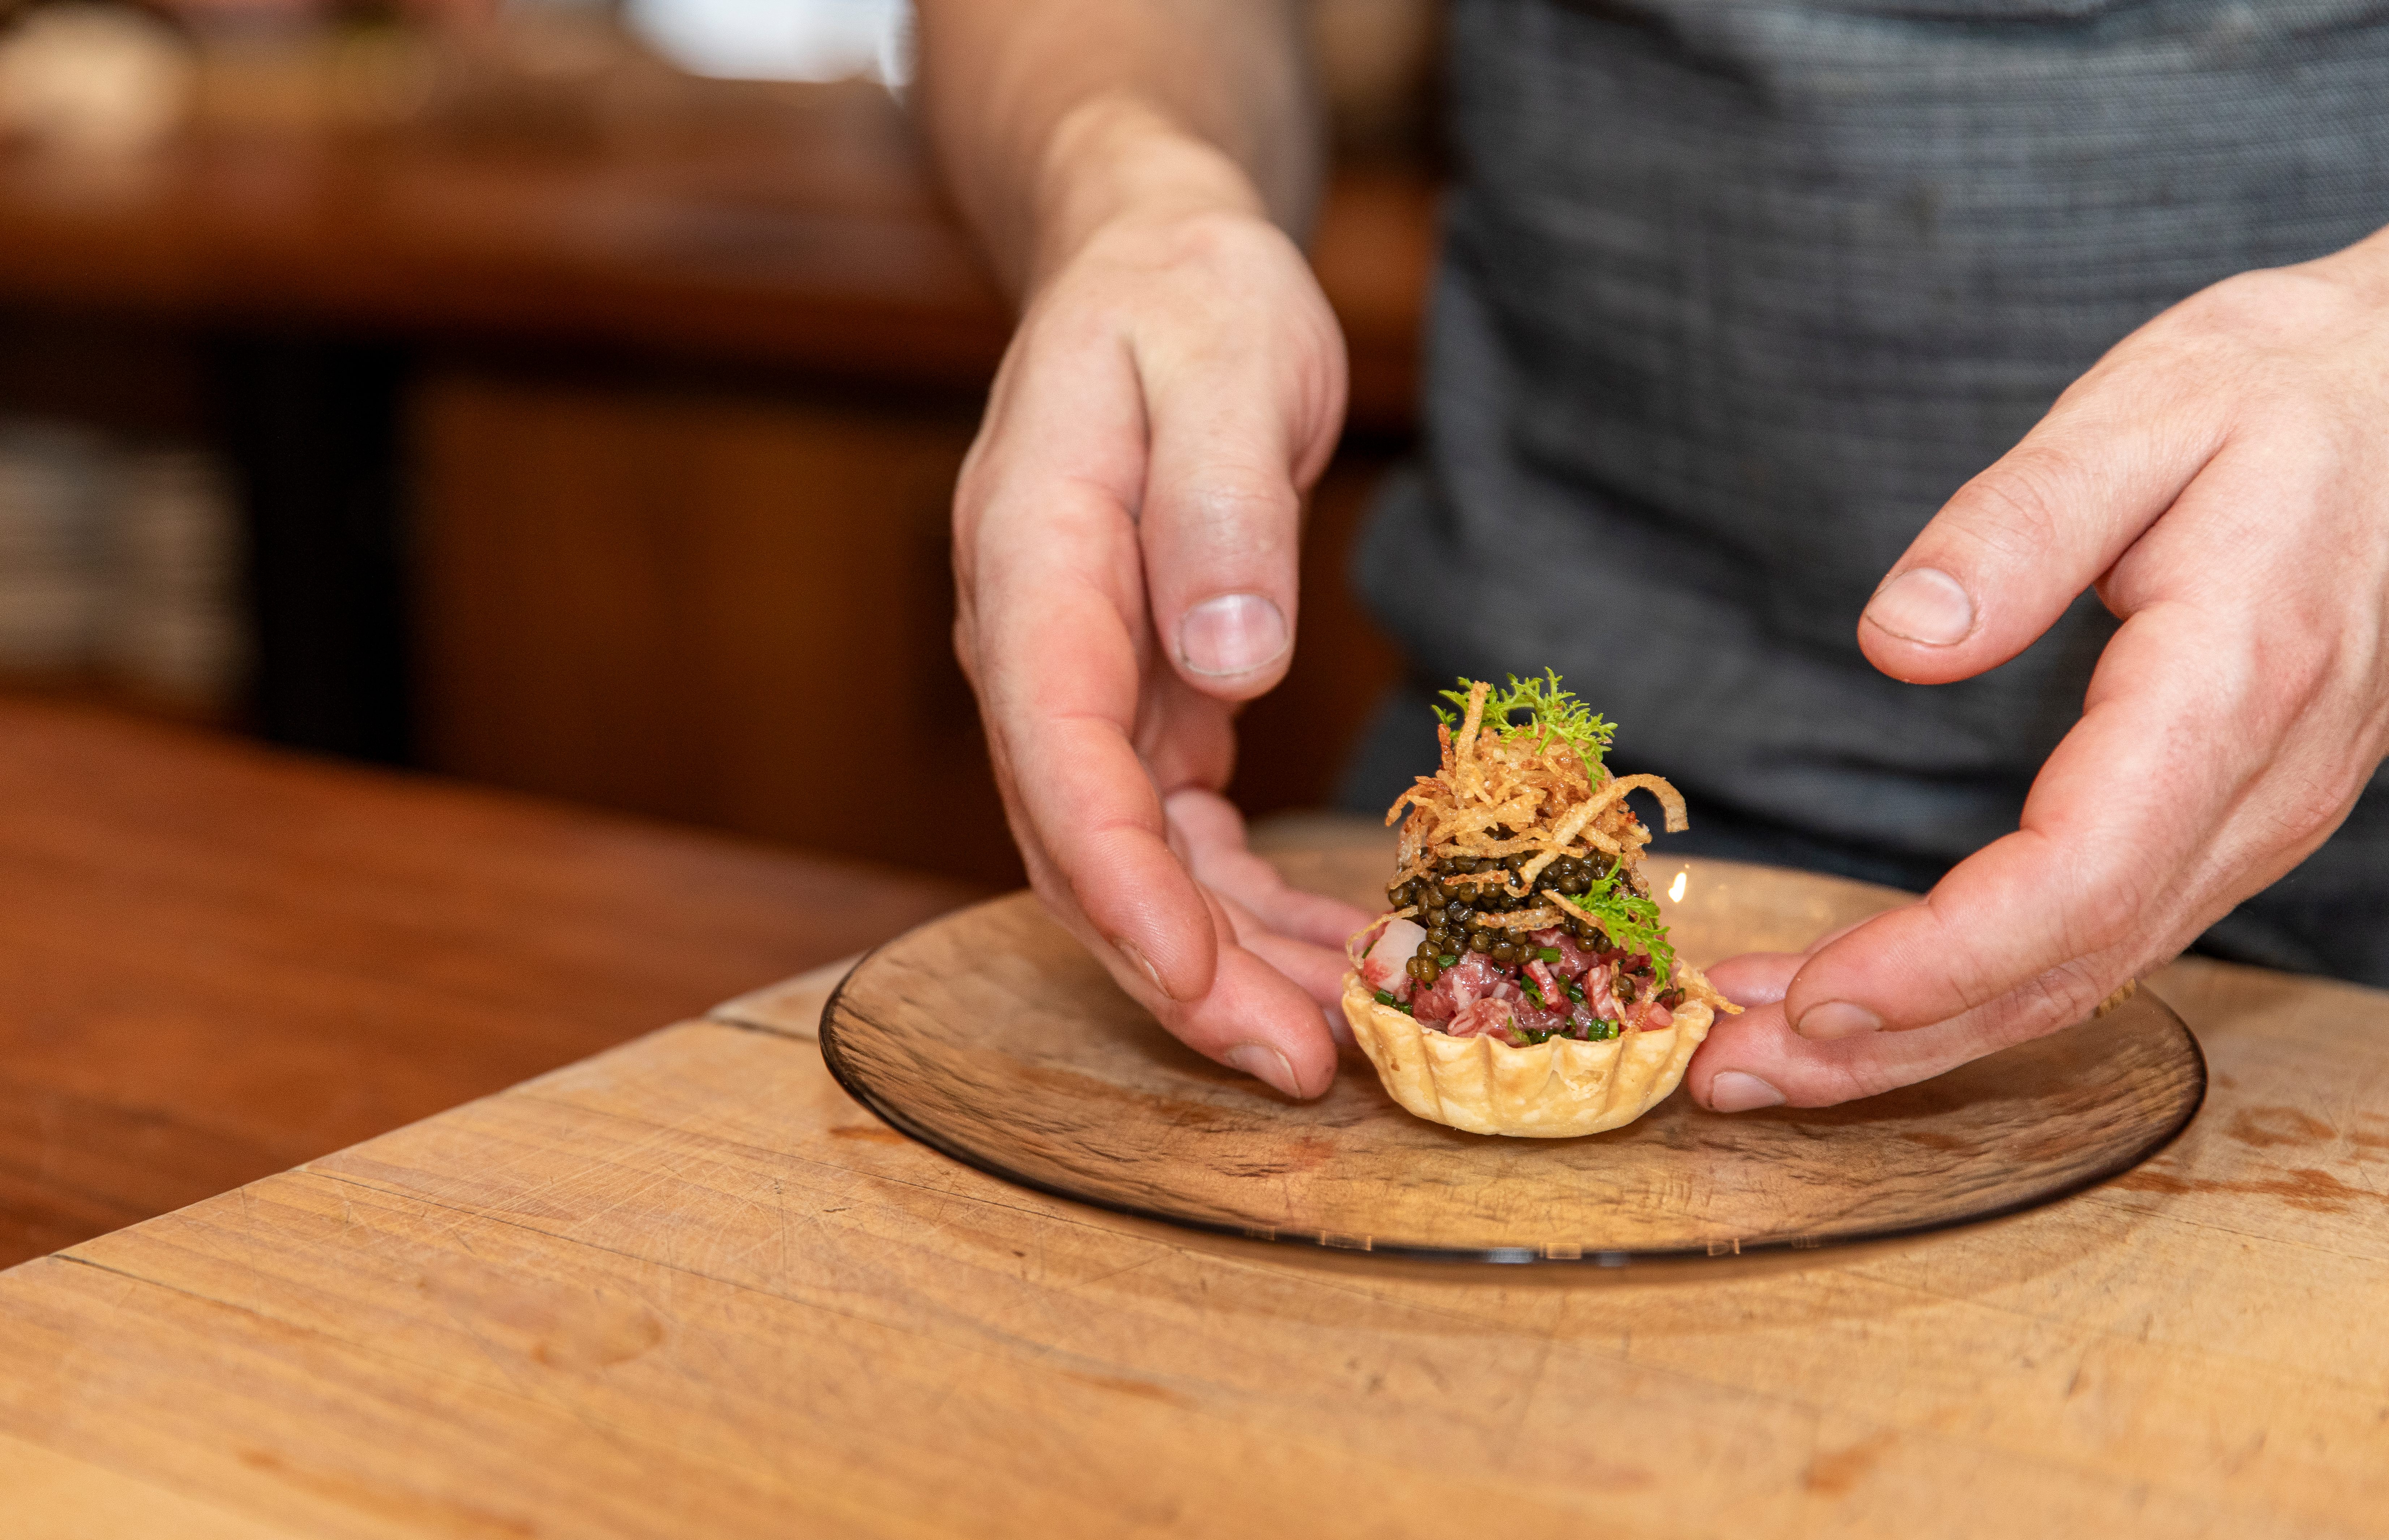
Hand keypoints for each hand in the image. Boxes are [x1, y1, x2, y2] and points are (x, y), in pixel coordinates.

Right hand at [951, 117, 1365, 1097]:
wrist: (1154, 271)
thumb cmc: (1187, 301)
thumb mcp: (1222, 358)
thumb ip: (1217, 505)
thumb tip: (1230, 656)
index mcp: (1033, 567)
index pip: (1055, 758)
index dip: (1121, 888)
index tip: (1199, 985)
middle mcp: (1037, 646)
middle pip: (1084, 845)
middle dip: (1182, 969)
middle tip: (1301, 1064)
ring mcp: (1083, 683)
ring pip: (1133, 861)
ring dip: (1221, 960)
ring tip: (1331, 1042)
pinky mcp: (1143, 698)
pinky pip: (1179, 830)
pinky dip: (1243, 902)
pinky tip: (1323, 954)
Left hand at [1688, 235, 2388, 1109]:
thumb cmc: (2279, 392)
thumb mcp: (2141, 413)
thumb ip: (2020, 525)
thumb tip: (1900, 636)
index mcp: (2230, 688)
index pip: (2076, 880)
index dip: (1939, 960)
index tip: (1811, 995)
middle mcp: (2254, 786)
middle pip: (2066, 968)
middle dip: (1892, 1041)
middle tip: (1732, 1072)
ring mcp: (2252, 817)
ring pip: (2081, 977)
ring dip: (1918, 1034)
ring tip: (1764, 1055)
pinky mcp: (2225, 818)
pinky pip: (2098, 936)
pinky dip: (1974, 985)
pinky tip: (1872, 990)